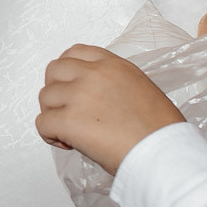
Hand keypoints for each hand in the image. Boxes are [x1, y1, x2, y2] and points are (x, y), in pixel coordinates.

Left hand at [35, 44, 184, 171]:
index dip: (68, 72)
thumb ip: (113, 84)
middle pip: (54, 70)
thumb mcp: (141, 90)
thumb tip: (97, 98)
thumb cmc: (160, 131)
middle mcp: (94, 74)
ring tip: (69, 131)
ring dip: (53, 114)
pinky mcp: (68, 120)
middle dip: (56, 90)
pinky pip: (42, 123)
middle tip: (67, 110)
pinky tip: (66, 143)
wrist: (164, 153)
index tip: (72, 88)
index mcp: (114, 65)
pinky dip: (49, 135)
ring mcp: (79, 95)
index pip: (76, 53)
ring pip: (45, 97)